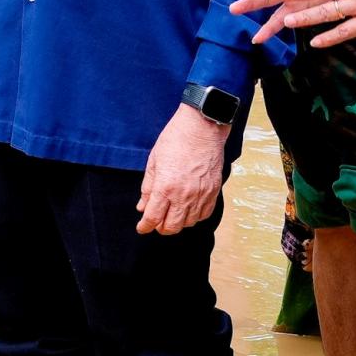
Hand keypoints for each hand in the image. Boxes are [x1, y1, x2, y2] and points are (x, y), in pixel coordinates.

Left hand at [137, 104, 229, 235]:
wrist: (202, 127)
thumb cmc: (176, 139)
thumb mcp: (154, 161)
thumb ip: (148, 188)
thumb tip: (142, 207)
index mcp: (166, 187)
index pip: (153, 218)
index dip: (144, 226)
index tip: (141, 227)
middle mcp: (184, 195)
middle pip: (171, 227)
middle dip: (160, 227)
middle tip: (156, 221)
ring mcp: (201, 195)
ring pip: (188, 223)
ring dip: (178, 222)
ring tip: (172, 213)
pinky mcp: (213, 191)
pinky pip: (204, 215)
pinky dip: (194, 217)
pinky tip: (188, 209)